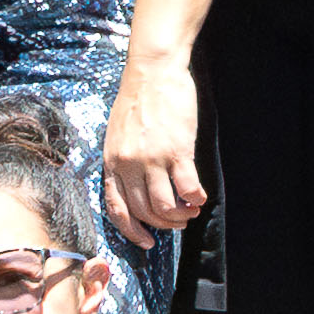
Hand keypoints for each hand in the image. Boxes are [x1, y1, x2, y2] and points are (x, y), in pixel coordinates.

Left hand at [98, 44, 206, 236]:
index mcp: (112, 162)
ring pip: (165, 206)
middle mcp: (129, 165)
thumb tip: (135, 187)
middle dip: (164, 224)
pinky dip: (196, 198)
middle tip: (178, 221)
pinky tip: (201, 197)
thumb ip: (123, 161)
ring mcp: (152, 159)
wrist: (153, 72)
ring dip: (181, 215)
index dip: (132, 231)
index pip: (116, 209)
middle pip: (144, 212)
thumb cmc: (137, 99)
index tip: (146, 242)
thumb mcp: (117, 135)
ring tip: (191, 210)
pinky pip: (188, 187)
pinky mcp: (177, 150)